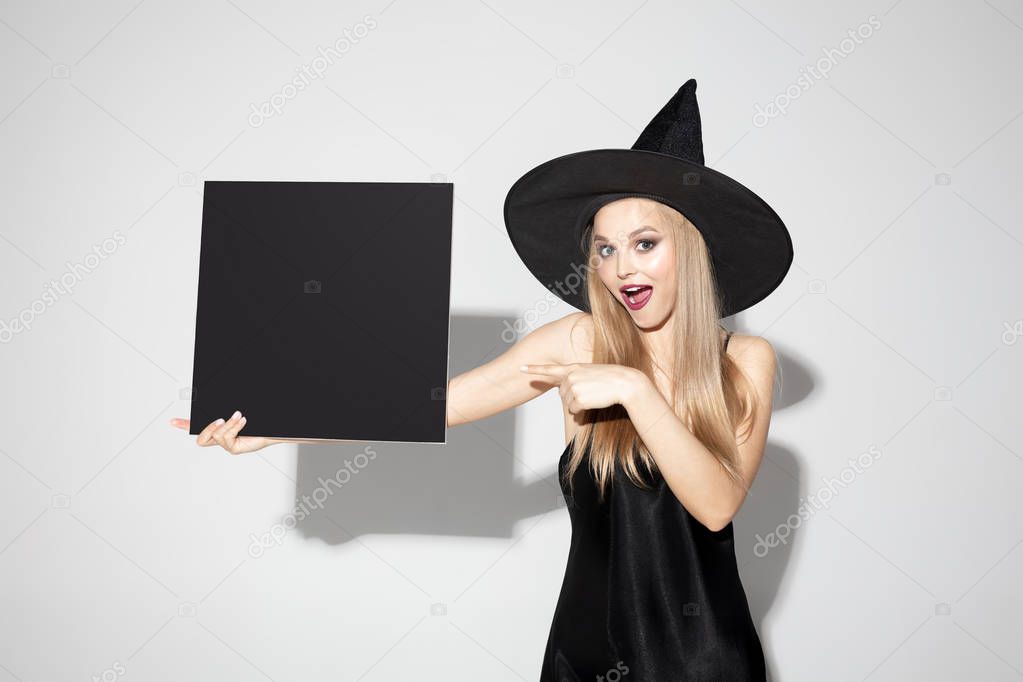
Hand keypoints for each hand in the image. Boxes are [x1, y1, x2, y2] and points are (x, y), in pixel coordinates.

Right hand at [169, 411, 276, 454]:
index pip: (197, 427)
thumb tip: (221, 400)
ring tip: (239, 416)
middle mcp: (221, 439)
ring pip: (216, 436)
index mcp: (219, 429)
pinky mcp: (235, 449)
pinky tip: (243, 421)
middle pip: (201, 439)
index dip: (184, 425)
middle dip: (207, 428)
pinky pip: (227, 438)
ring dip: (228, 424)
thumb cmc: (257, 421)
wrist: (272, 429)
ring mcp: (227, 445)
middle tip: (219, 419)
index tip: (172, 421)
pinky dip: (234, 427)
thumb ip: (227, 411)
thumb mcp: (236, 415)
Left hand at [519, 362, 644, 413]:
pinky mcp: (578, 398)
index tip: (521, 368)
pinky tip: (594, 401)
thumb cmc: (611, 379)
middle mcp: (571, 376)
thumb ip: (575, 378)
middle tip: (591, 391)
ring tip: (594, 395)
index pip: (550, 369)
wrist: (626, 383)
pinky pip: (574, 410)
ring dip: (579, 404)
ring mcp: (574, 387)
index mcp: (574, 367)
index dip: (535, 369)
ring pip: (568, 403)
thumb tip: (564, 392)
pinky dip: (583, 410)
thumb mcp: (591, 372)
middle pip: (562, 393)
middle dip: (573, 396)